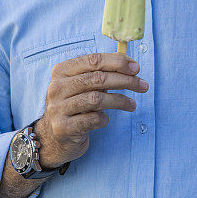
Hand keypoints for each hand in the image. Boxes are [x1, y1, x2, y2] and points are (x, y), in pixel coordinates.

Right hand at [35, 52, 147, 168]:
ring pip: (97, 99)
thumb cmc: (76, 105)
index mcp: (62, 71)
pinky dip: (104, 118)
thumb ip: (103, 73)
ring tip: (132, 104)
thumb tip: (132, 65)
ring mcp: (57, 108)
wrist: (53, 137)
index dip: (118, 62)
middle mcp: (56, 87)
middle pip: (98, 79)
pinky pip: (93, 119)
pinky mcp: (63, 128)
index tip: (137, 68)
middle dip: (126, 81)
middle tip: (143, 86)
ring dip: (120, 101)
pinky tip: (105, 119)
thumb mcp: (85, 85)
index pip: (94, 60)